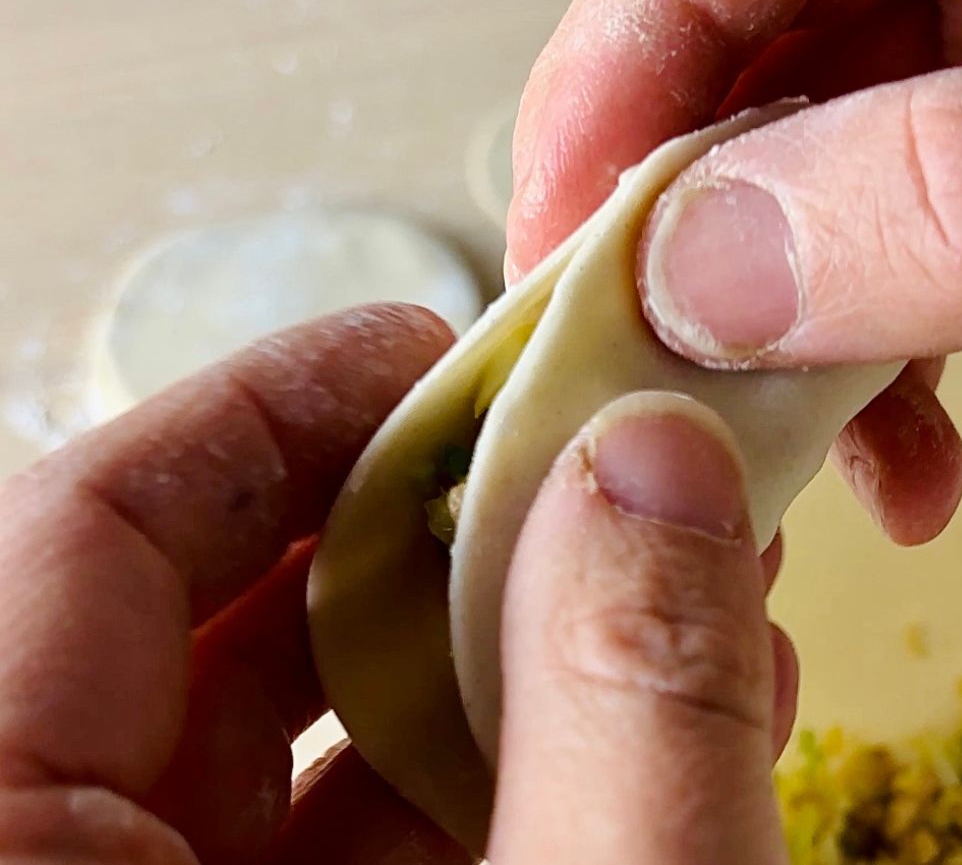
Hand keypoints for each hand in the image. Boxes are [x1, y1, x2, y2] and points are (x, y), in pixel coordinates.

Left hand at [0, 306, 797, 863]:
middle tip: (585, 460)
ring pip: (314, 745)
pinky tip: (658, 716)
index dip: (271, 412)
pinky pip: (369, 843)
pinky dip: (512, 770)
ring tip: (669, 578)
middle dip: (438, 528)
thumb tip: (654, 464)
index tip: (435, 350)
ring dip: (508, 648)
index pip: (87, 541)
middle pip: (218, 633)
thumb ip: (620, 715)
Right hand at [507, 0, 961, 545]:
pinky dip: (890, 364)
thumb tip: (724, 270)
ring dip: (793, 345)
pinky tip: (906, 459)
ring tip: (794, 464)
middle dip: (698, 251)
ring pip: (817, 187)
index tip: (565, 253)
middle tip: (656, 382)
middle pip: (750, 71)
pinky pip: (909, 249)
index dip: (612, 85)